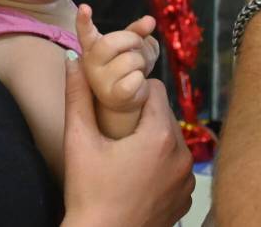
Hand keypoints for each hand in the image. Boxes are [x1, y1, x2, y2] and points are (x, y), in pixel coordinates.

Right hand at [62, 58, 194, 226]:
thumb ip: (78, 97)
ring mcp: (187, 180)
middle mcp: (182, 155)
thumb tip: (74, 62)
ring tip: (126, 154)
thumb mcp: (79, 142)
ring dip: (153, 141)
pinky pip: (176, 167)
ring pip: (172, 141)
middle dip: (142, 116)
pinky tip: (138, 176)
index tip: (116, 106)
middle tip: (117, 130)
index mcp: (160, 135)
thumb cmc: (89, 195)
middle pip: (164, 115)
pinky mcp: (185, 199)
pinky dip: (161, 166)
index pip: (156, 89)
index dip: (134, 92)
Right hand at [75, 5, 156, 113]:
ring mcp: (99, 81)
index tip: (84, 8)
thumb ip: (138, 31)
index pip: (85, 32)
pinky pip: (135, 79)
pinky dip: (141, 79)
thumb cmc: (127, 67)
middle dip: (132, 40)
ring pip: (129, 60)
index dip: (83, 20)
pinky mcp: (113, 95)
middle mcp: (91, 63)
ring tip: (137, 69)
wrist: (126, 99)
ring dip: (141, 62)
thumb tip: (150, 20)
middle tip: (137, 45)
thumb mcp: (132, 45)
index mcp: (93, 47)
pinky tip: (136, 84)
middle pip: (111, 42)